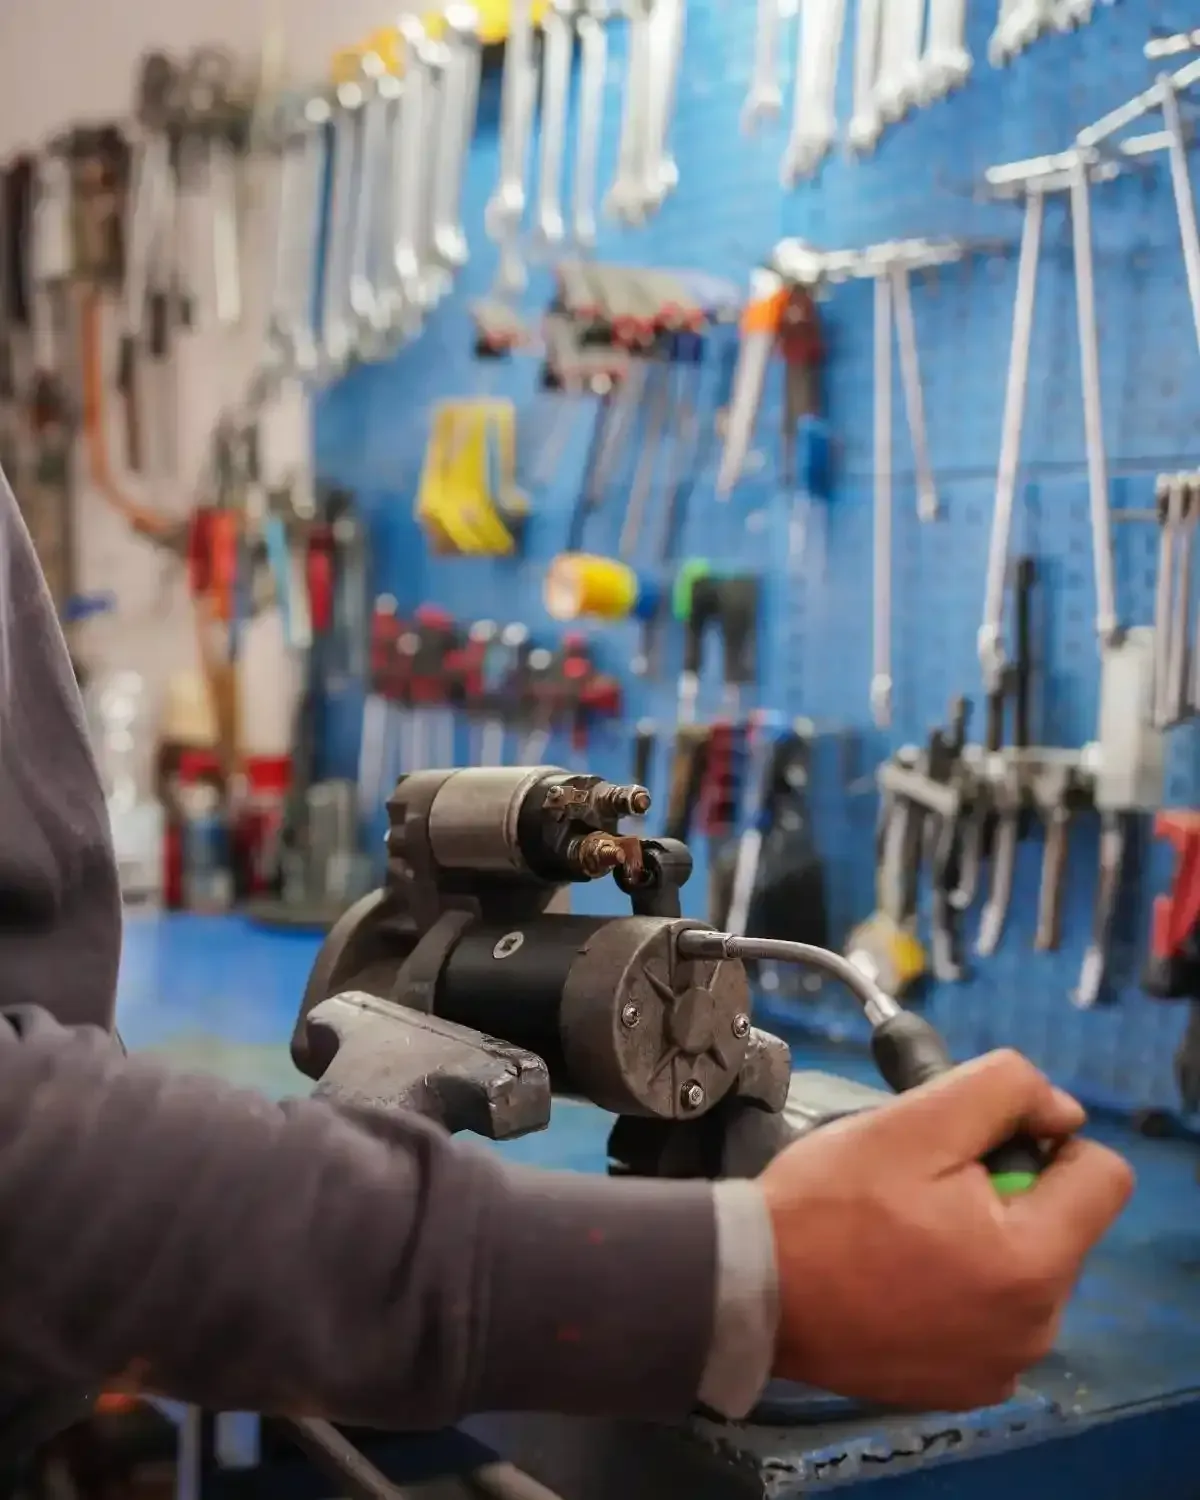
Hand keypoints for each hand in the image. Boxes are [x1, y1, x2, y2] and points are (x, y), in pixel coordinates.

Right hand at [760, 1049, 1133, 1411]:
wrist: (749, 1289)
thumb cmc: (827, 1204)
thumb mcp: (914, 1122)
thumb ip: (1003, 1092)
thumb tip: (1060, 1110)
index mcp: (1034, 1263)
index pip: (1103, 1175)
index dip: (1042, 1135)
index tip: (975, 1140)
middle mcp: (1034, 1329)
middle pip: (1058, 1221)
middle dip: (1003, 1190)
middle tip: (922, 1185)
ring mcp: (999, 1366)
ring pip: (1023, 1266)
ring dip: (980, 1237)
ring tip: (903, 1228)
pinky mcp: (963, 1387)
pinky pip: (990, 1314)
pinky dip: (958, 1287)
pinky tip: (898, 1273)